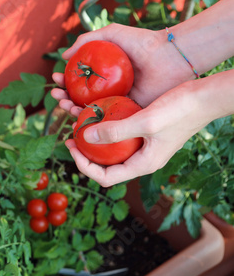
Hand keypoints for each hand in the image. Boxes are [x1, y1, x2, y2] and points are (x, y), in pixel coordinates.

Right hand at [51, 23, 195, 110]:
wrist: (169, 56)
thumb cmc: (142, 42)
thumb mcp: (111, 34)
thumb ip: (86, 40)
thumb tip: (63, 55)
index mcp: (103, 74)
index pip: (77, 80)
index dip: (64, 82)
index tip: (55, 79)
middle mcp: (108, 89)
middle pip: (79, 98)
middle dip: (64, 99)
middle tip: (57, 96)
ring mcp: (118, 102)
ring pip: (90, 112)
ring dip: (73, 111)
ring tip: (66, 106)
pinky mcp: (129, 113)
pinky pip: (108, 121)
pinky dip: (93, 124)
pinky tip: (81, 119)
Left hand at [63, 80, 207, 185]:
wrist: (204, 98)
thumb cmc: (180, 110)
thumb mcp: (145, 121)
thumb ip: (115, 131)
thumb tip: (84, 137)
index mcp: (143, 165)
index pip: (105, 177)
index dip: (83, 166)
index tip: (71, 146)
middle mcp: (142, 160)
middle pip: (106, 167)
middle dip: (85, 154)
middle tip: (69, 136)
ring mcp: (144, 148)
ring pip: (112, 151)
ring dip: (93, 141)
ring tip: (79, 125)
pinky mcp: (145, 134)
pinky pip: (119, 137)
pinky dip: (105, 130)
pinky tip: (96, 115)